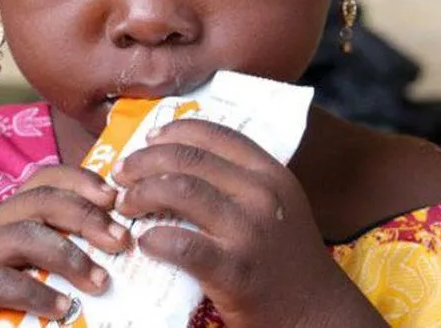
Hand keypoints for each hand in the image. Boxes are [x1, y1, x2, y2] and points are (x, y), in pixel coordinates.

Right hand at [0, 165, 132, 327]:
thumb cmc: (9, 300)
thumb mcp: (41, 267)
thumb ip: (68, 248)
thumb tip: (122, 242)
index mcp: (11, 213)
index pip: (46, 179)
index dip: (81, 180)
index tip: (115, 197)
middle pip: (42, 202)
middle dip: (87, 217)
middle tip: (121, 241)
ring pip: (25, 237)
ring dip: (69, 257)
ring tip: (99, 282)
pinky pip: (3, 282)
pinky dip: (38, 293)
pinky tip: (62, 308)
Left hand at [112, 120, 386, 327]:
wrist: (317, 313)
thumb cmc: (288, 259)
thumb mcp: (279, 205)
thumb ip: (241, 182)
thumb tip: (183, 161)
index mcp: (270, 173)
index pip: (215, 134)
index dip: (174, 131)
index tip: (148, 140)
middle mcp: (261, 194)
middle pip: (188, 158)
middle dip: (145, 160)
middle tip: (122, 174)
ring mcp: (249, 232)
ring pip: (180, 190)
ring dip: (142, 193)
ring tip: (126, 204)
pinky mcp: (235, 271)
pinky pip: (182, 245)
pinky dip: (154, 239)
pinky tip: (145, 242)